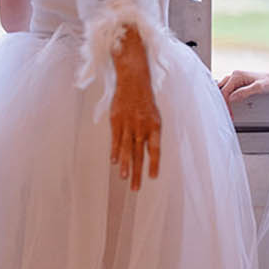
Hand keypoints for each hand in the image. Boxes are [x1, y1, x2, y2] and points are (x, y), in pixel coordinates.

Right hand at [110, 34, 161, 190]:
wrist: (133, 80)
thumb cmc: (145, 100)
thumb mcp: (154, 116)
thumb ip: (151, 134)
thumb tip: (148, 153)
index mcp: (154, 126)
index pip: (155, 149)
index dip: (154, 163)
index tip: (153, 177)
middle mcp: (141, 127)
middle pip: (139, 153)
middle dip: (138, 172)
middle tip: (136, 188)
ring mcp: (128, 124)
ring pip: (126, 148)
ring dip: (125, 164)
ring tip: (124, 178)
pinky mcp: (116, 121)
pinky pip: (116, 139)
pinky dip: (115, 151)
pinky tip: (114, 162)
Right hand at [219, 68, 268, 109]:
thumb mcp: (258, 88)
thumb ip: (244, 92)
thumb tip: (231, 98)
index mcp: (237, 75)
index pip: (224, 91)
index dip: (225, 104)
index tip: (228, 113)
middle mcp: (235, 75)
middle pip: (221, 89)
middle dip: (221, 102)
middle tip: (226, 113)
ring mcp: (237, 78)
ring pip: (223, 89)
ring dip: (223, 100)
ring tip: (227, 111)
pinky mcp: (240, 82)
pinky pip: (228, 89)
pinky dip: (227, 97)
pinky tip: (229, 104)